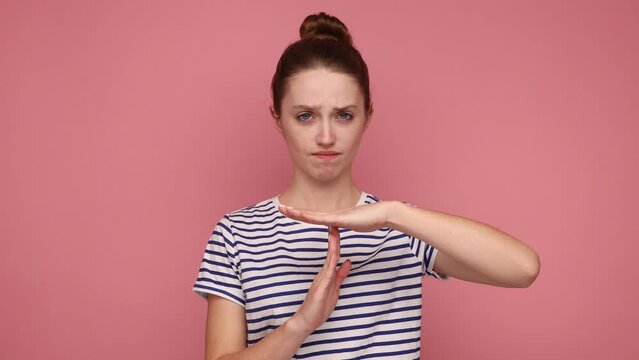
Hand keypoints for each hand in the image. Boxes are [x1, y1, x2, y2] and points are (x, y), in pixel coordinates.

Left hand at [278, 201, 392, 232]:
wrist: (383, 213)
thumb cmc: (372, 219)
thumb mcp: (354, 224)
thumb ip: (346, 224)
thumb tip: (340, 226)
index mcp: (335, 218)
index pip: (314, 217)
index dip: (301, 214)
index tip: (290, 211)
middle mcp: (333, 215)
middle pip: (309, 214)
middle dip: (294, 211)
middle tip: (280, 207)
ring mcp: (336, 216)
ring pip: (312, 215)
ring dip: (297, 212)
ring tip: (284, 209)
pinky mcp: (341, 219)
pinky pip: (322, 219)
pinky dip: (311, 217)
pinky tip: (301, 215)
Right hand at [289, 226, 351, 335]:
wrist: (306, 321)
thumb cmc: (319, 307)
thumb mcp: (335, 287)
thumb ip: (341, 274)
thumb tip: (347, 261)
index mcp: (327, 273)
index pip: (334, 254)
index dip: (337, 241)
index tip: (339, 228)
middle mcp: (323, 273)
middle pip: (331, 253)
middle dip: (334, 238)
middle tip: (335, 222)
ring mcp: (321, 280)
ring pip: (329, 259)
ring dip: (333, 246)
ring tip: (334, 232)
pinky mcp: (321, 288)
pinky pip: (328, 273)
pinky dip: (332, 263)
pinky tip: (334, 255)